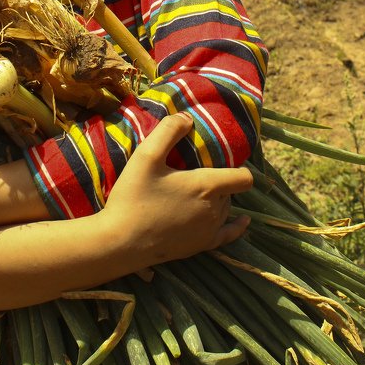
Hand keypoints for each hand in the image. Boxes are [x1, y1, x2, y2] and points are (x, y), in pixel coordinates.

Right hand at [101, 113, 252, 266]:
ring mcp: (209, 230)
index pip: (242, 177)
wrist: (121, 242)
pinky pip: (229, 235)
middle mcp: (214, 209)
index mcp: (206, 186)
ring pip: (226, 208)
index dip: (239, 166)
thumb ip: (168, 131)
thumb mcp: (146, 156)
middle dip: (219, 179)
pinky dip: (237, 226)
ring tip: (197, 189)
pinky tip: (243, 221)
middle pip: (230, 190)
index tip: (222, 158)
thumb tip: (187, 118)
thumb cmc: (133, 196)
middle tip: (195, 170)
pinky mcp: (201, 246)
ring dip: (218, 197)